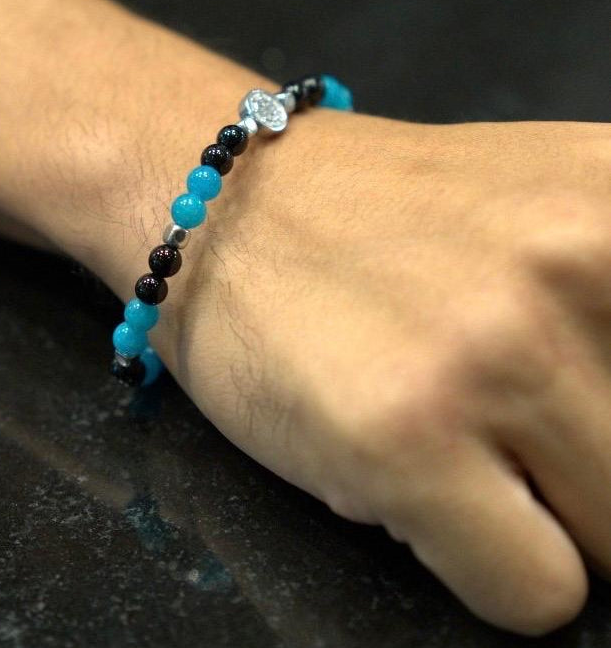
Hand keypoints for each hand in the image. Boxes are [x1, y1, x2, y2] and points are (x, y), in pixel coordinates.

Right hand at [151, 113, 610, 634]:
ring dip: (545, 517)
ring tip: (459, 435)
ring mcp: (492, 353)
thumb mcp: (548, 205)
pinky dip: (482, 559)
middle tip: (517, 419)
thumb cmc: (383, 217)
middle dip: (600, 472)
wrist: (225, 203)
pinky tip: (414, 473)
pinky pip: (533, 596)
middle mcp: (581, 261)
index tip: (600, 417)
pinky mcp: (405, 440)